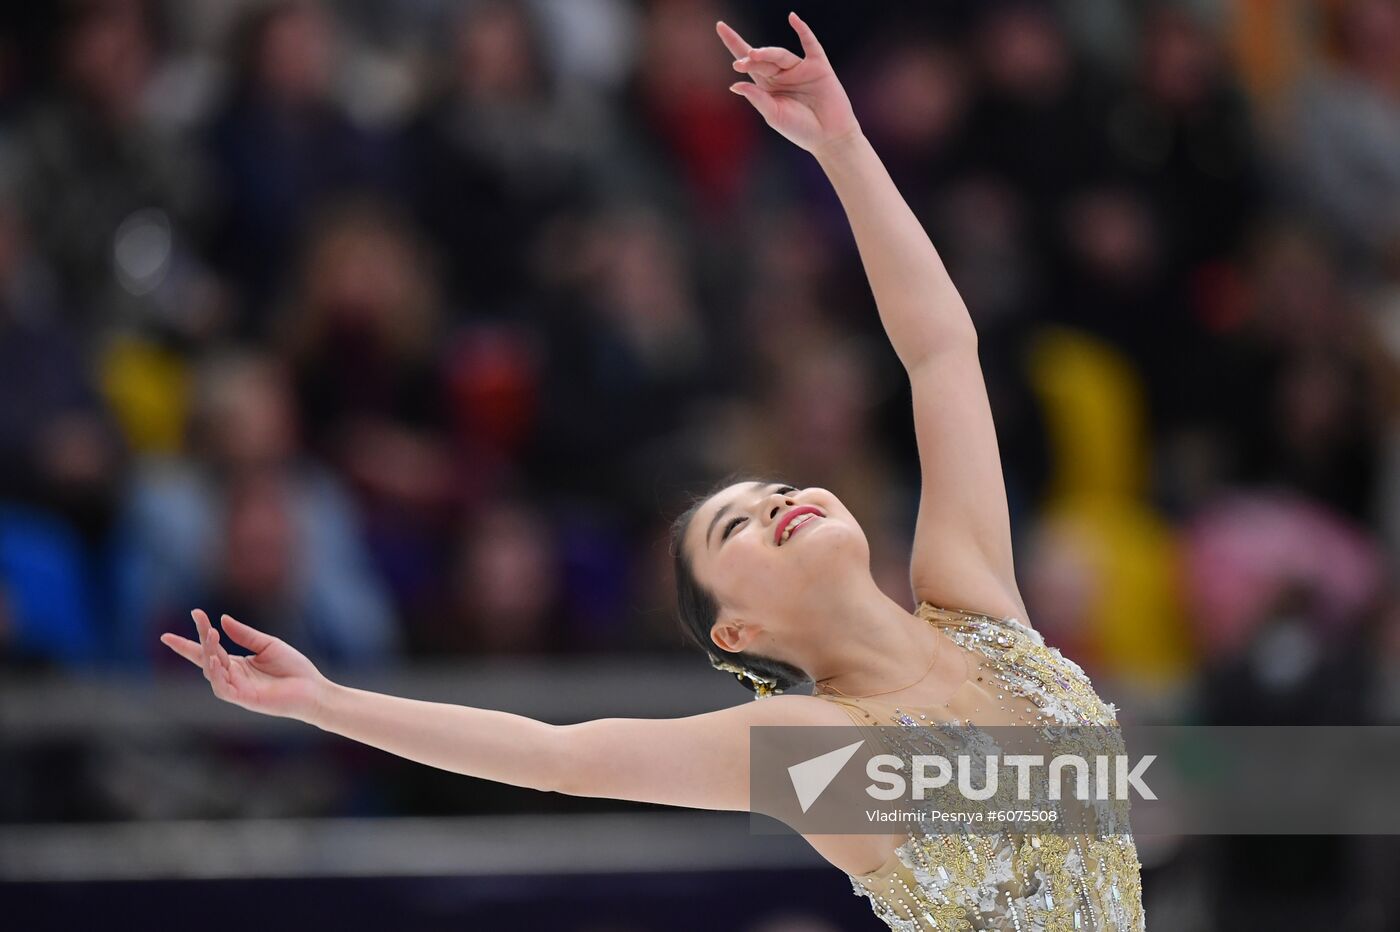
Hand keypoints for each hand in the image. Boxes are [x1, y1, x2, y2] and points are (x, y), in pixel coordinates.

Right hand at [161, 609, 330, 723]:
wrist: (313, 689)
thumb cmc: (293, 668)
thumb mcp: (268, 645)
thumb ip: (245, 635)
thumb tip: (222, 619)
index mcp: (237, 663)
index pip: (212, 647)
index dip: (201, 632)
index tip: (196, 612)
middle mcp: (233, 676)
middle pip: (207, 657)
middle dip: (195, 640)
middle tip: (195, 618)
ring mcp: (237, 688)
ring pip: (211, 671)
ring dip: (207, 653)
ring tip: (210, 634)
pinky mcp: (244, 699)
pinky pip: (222, 688)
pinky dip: (216, 675)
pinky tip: (216, 660)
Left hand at [717, 12, 860, 154]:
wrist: (829, 138)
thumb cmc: (800, 129)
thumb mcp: (773, 115)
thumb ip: (757, 98)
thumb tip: (735, 84)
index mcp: (767, 85)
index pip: (748, 61)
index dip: (734, 43)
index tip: (720, 27)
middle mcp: (781, 74)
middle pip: (762, 59)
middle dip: (750, 59)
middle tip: (739, 64)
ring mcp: (800, 68)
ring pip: (780, 55)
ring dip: (767, 53)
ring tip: (754, 56)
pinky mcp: (818, 66)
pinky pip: (810, 44)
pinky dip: (803, 30)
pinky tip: (793, 19)